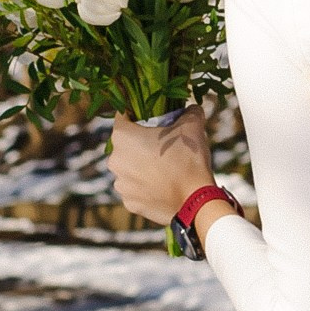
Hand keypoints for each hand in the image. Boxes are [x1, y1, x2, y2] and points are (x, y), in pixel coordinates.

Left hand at [108, 105, 222, 225]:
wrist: (194, 201)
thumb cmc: (188, 159)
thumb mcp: (192, 126)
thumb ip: (190, 112)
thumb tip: (192, 108)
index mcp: (122, 136)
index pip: (123, 116)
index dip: (137, 114)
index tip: (151, 117)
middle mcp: (115, 160)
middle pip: (125, 144)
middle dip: (141, 142)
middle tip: (162, 144)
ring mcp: (121, 184)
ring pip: (129, 167)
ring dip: (142, 165)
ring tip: (165, 167)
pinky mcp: (130, 202)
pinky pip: (136, 188)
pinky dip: (146, 185)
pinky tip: (163, 185)